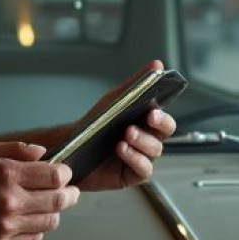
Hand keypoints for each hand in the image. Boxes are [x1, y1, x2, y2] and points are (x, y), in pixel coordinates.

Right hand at [0, 142, 78, 239]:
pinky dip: (37, 229)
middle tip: (70, 191)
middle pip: (59, 201)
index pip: (55, 176)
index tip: (65, 173)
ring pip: (50, 223)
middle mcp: (10, 202)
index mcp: (8, 175)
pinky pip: (33, 239)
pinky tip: (30, 219)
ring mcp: (5, 227)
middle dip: (69, 194)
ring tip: (48, 205)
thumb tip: (45, 154)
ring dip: (54, 213)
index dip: (65, 174)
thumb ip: (18, 150)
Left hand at [72, 61, 178, 191]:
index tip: (153, 109)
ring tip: (126, 134)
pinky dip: (135, 157)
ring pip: (155, 150)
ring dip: (142, 140)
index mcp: (146, 122)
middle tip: (149, 117)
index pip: (163, 116)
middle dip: (159, 124)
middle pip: (165, 133)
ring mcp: (141, 157)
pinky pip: (144, 168)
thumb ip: (136, 84)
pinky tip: (122, 149)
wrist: (73, 150)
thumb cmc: (95, 125)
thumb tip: (156, 65)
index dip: (163, 113)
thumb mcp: (114, 101)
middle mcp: (147, 140)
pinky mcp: (132, 174)